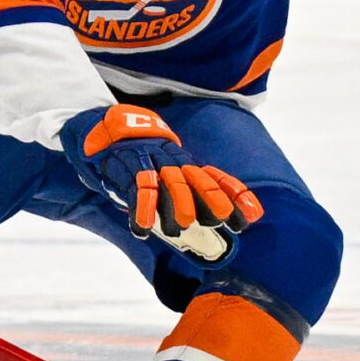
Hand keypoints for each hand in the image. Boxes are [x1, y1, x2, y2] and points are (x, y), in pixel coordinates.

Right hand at [59, 104, 262, 263]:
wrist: (107, 132)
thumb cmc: (145, 165)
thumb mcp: (170, 176)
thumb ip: (190, 196)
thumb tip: (215, 223)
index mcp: (186, 164)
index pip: (216, 178)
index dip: (235, 196)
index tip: (252, 216)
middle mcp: (173, 160)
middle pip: (196, 178)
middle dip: (211, 198)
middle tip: (222, 219)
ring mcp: (150, 161)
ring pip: (169, 180)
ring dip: (176, 203)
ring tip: (181, 227)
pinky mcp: (126, 166)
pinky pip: (135, 186)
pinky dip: (139, 208)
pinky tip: (141, 228)